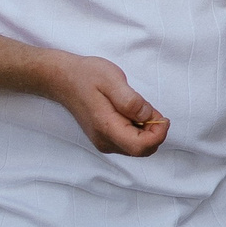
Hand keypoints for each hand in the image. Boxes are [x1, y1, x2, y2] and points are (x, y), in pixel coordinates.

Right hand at [39, 53, 169, 155]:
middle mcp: (104, 141)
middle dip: (155, 132)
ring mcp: (103, 141)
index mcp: (106, 128)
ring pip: (137, 147)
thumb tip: (148, 116)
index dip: (159, 134)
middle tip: (149, 109)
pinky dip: (138, 129)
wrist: (64, 79)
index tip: (161, 117)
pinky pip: (129, 141)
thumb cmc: (87, 76)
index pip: (141, 147)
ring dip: (147, 130)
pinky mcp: (104, 138)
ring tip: (137, 107)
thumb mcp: (112, 80)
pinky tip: (130, 112)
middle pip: (142, 150)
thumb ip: (131, 101)